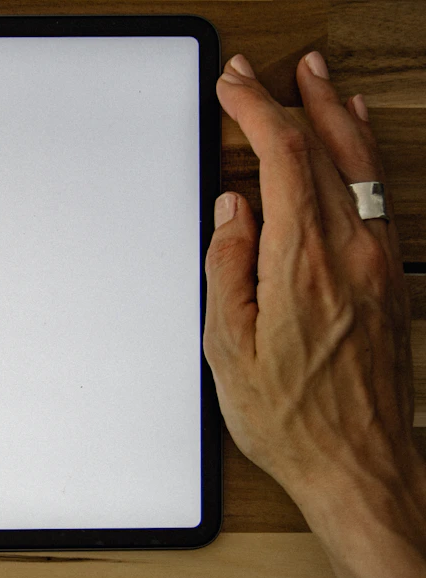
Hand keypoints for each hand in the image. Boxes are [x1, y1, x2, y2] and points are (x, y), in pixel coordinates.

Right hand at [204, 52, 419, 500]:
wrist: (360, 464)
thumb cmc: (292, 417)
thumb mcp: (228, 348)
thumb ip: (227, 267)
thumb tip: (232, 211)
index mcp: (302, 264)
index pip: (282, 157)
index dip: (255, 110)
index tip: (233, 87)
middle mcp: (351, 253)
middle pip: (325, 148)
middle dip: (289, 99)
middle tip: (262, 72)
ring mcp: (378, 263)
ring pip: (361, 165)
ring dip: (334, 115)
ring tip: (318, 79)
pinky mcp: (391, 279)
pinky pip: (379, 194)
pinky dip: (364, 155)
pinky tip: (356, 142)